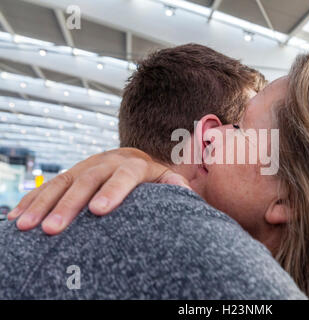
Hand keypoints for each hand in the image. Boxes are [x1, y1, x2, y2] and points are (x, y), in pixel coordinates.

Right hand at [8, 148, 189, 234]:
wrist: (130, 157)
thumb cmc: (150, 176)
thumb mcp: (164, 177)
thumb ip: (172, 184)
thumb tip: (183, 190)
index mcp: (132, 164)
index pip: (123, 175)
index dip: (112, 191)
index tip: (99, 210)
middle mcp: (106, 162)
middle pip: (87, 181)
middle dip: (69, 205)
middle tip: (54, 230)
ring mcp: (85, 166)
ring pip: (62, 182)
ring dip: (42, 204)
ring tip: (26, 226)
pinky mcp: (70, 173)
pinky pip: (48, 185)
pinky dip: (32, 200)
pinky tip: (17, 217)